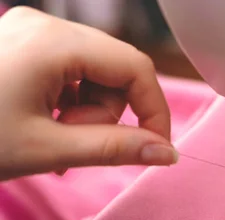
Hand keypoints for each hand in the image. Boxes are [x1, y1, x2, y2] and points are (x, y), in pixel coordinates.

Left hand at [0, 7, 174, 180]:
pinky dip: (71, 102)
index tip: (156, 147)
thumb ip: (115, 149)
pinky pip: (71, 71)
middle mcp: (45, 26)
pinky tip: (48, 124)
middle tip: (80, 144)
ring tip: (57, 137)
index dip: (155, 110)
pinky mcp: (23, 44)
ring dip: (90, 110)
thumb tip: (167, 153)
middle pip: (116, 68)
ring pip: (96, 72)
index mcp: (54, 43)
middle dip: (111, 112)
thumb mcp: (48, 149)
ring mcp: (31, 32)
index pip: (136, 68)